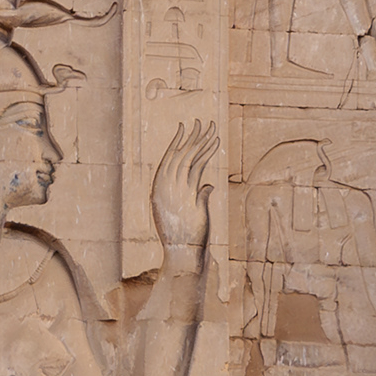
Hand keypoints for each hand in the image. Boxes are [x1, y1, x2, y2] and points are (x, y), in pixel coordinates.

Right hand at [150, 119, 219, 254]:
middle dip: (192, 136)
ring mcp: (177, 190)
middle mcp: (166, 187)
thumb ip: (196, 196)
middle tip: (202, 121)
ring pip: (189, 158)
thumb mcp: (188, 213)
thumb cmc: (184, 237)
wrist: (182, 255)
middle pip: (180, 155)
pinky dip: (206, 153)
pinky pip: (198, 168)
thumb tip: (206, 186)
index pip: (169, 159)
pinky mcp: (189, 195)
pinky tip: (214, 142)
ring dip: (201, 141)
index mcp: (160, 189)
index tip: (185, 128)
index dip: (178, 142)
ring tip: (211, 127)